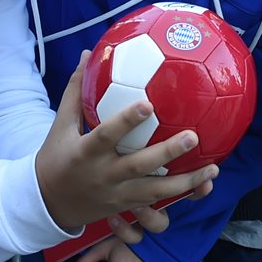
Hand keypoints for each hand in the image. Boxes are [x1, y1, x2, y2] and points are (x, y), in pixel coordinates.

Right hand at [35, 51, 217, 230]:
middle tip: (193, 136)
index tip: (148, 103)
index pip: (106, 135)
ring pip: (155, 192)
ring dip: (186, 182)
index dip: (126, 121)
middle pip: (139, 166)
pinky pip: (157, 206)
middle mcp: (103, 176)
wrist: (48, 205)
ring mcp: (117, 196)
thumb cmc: (56, 157)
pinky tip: (204, 184)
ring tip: (212, 167)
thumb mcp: (60, 125)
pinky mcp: (127, 208)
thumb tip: (88, 53)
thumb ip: (76, 91)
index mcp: (85, 153)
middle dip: (167, 153)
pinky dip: (181, 197)